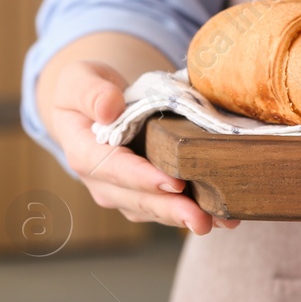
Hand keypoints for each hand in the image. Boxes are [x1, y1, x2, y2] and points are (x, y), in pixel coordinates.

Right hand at [41, 56, 237, 234]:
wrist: (92, 106)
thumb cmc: (86, 89)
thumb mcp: (80, 80)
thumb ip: (92, 92)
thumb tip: (109, 108)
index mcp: (83, 152)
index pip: (112, 168)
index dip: (143, 178)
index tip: (173, 183)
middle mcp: (101, 181)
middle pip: (137, 199)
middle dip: (172, 209)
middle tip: (202, 219)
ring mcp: (122, 192)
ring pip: (154, 209)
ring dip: (185, 217)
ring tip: (219, 221)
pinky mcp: (142, 195)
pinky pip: (166, 207)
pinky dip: (192, 211)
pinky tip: (220, 217)